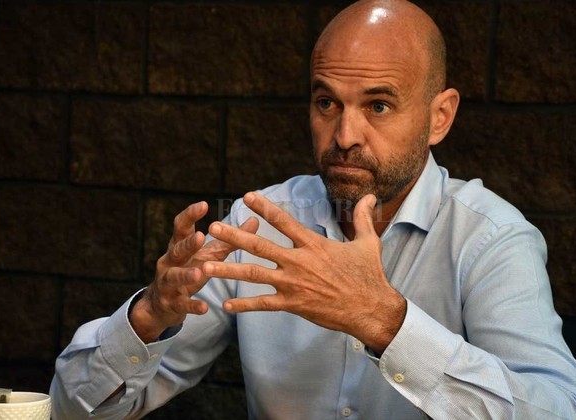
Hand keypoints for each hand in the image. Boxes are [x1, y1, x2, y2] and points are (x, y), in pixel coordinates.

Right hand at [130, 201, 258, 342]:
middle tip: (201, 237)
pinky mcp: (171, 303)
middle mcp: (169, 262)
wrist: (161, 304)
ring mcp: (168, 283)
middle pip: (176, 250)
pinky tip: (204, 308)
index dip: (190, 215)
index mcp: (178, 246)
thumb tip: (255, 220)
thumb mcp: (207, 255)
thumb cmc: (189, 270)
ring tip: (198, 273)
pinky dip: (192, 306)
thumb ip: (229, 240)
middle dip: (188, 244)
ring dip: (186, 275)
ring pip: (174, 277)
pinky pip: (181, 304)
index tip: (204, 204)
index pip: (181, 227)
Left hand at [203, 193, 406, 353]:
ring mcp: (293, 284)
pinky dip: (244, 305)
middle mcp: (299, 261)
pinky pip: (263, 304)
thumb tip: (371, 196)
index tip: (246, 196)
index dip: (263, 207)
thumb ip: (363, 218)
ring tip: (204, 267)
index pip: (283, 221)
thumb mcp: (368, 242)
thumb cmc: (369, 275)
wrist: (371, 308)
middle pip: (259, 245)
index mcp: (313, 244)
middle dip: (234, 236)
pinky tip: (226, 306)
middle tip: (213, 227)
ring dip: (228, 270)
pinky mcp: (293, 304)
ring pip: (253, 275)